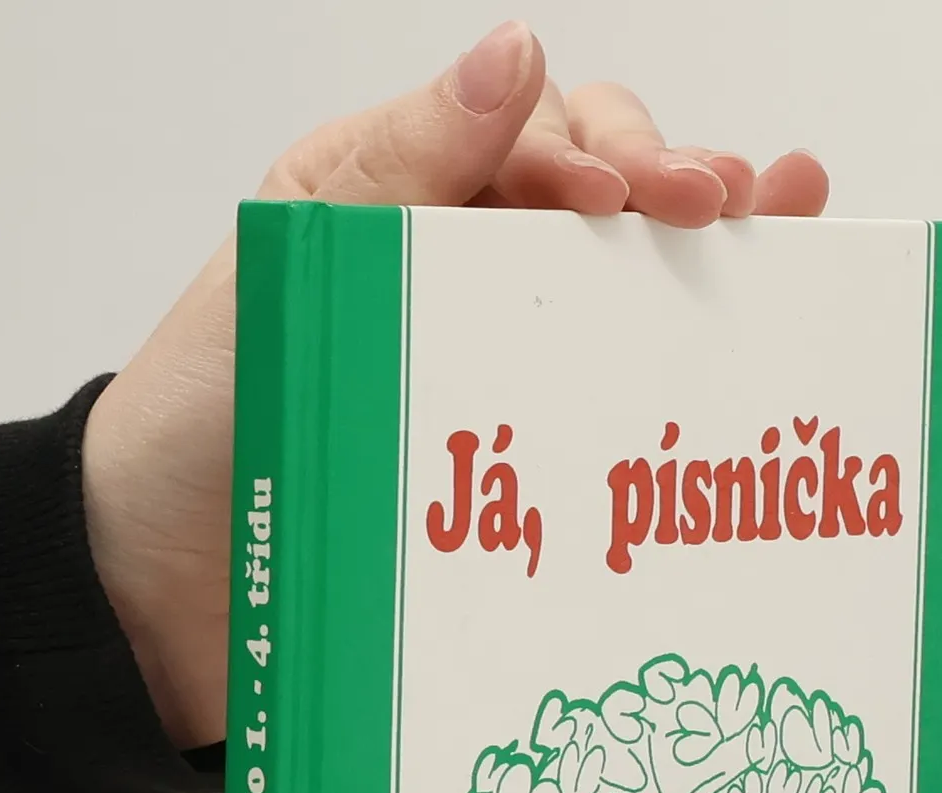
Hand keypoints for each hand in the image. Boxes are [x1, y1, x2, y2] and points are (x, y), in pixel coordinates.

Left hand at [81, 22, 829, 751]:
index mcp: (401, 200)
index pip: (532, 139)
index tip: (649, 197)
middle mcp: (460, 268)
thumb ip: (395, 170)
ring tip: (783, 229)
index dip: (604, 153)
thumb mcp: (284, 273)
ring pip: (619, 286)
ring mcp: (495, 361)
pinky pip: (600, 398)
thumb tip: (514, 56)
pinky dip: (673, 371)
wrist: (159, 586)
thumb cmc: (198, 423)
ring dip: (705, 256)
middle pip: (599, 197)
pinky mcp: (513, 455)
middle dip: (675, 186)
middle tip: (730, 207)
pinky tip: (744, 345)